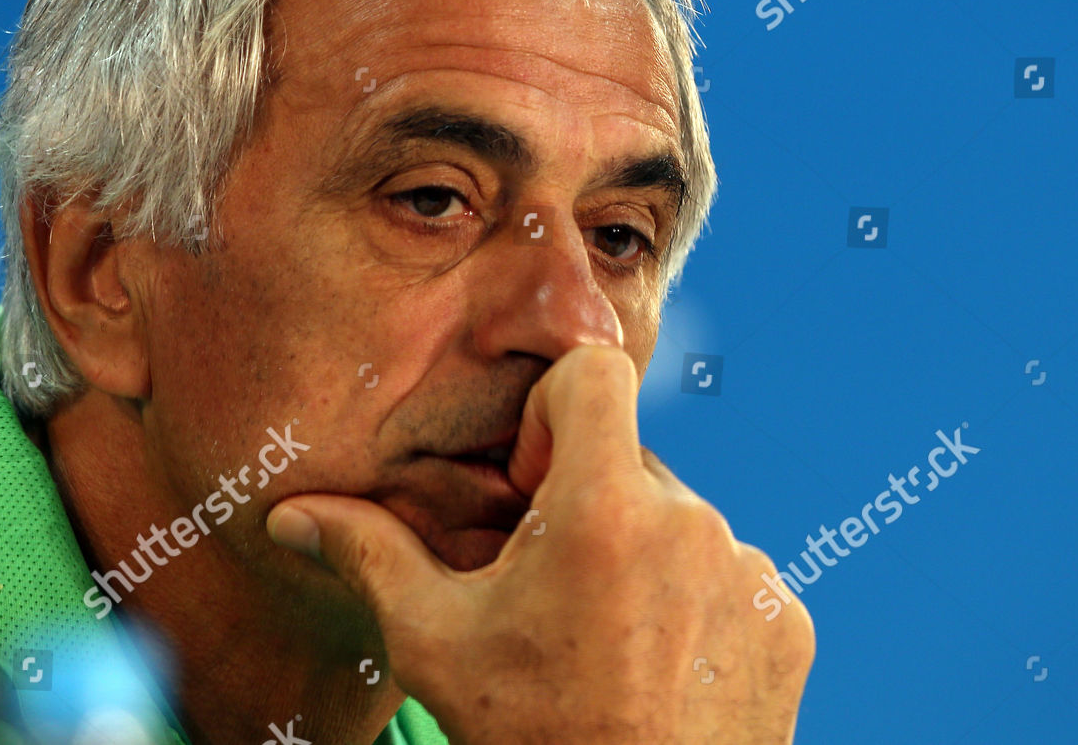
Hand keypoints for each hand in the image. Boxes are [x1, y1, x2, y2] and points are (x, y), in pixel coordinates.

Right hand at [265, 345, 814, 742]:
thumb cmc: (533, 739)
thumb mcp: (436, 645)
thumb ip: (371, 555)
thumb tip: (290, 513)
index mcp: (604, 509)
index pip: (594, 370)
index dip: (551, 412)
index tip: (531, 489)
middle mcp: (690, 524)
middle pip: (628, 458)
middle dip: (585, 500)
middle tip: (550, 589)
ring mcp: (749, 571)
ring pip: (678, 520)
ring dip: (639, 556)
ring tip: (603, 639)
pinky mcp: (788, 619)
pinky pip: (731, 573)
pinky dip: (694, 603)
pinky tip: (658, 667)